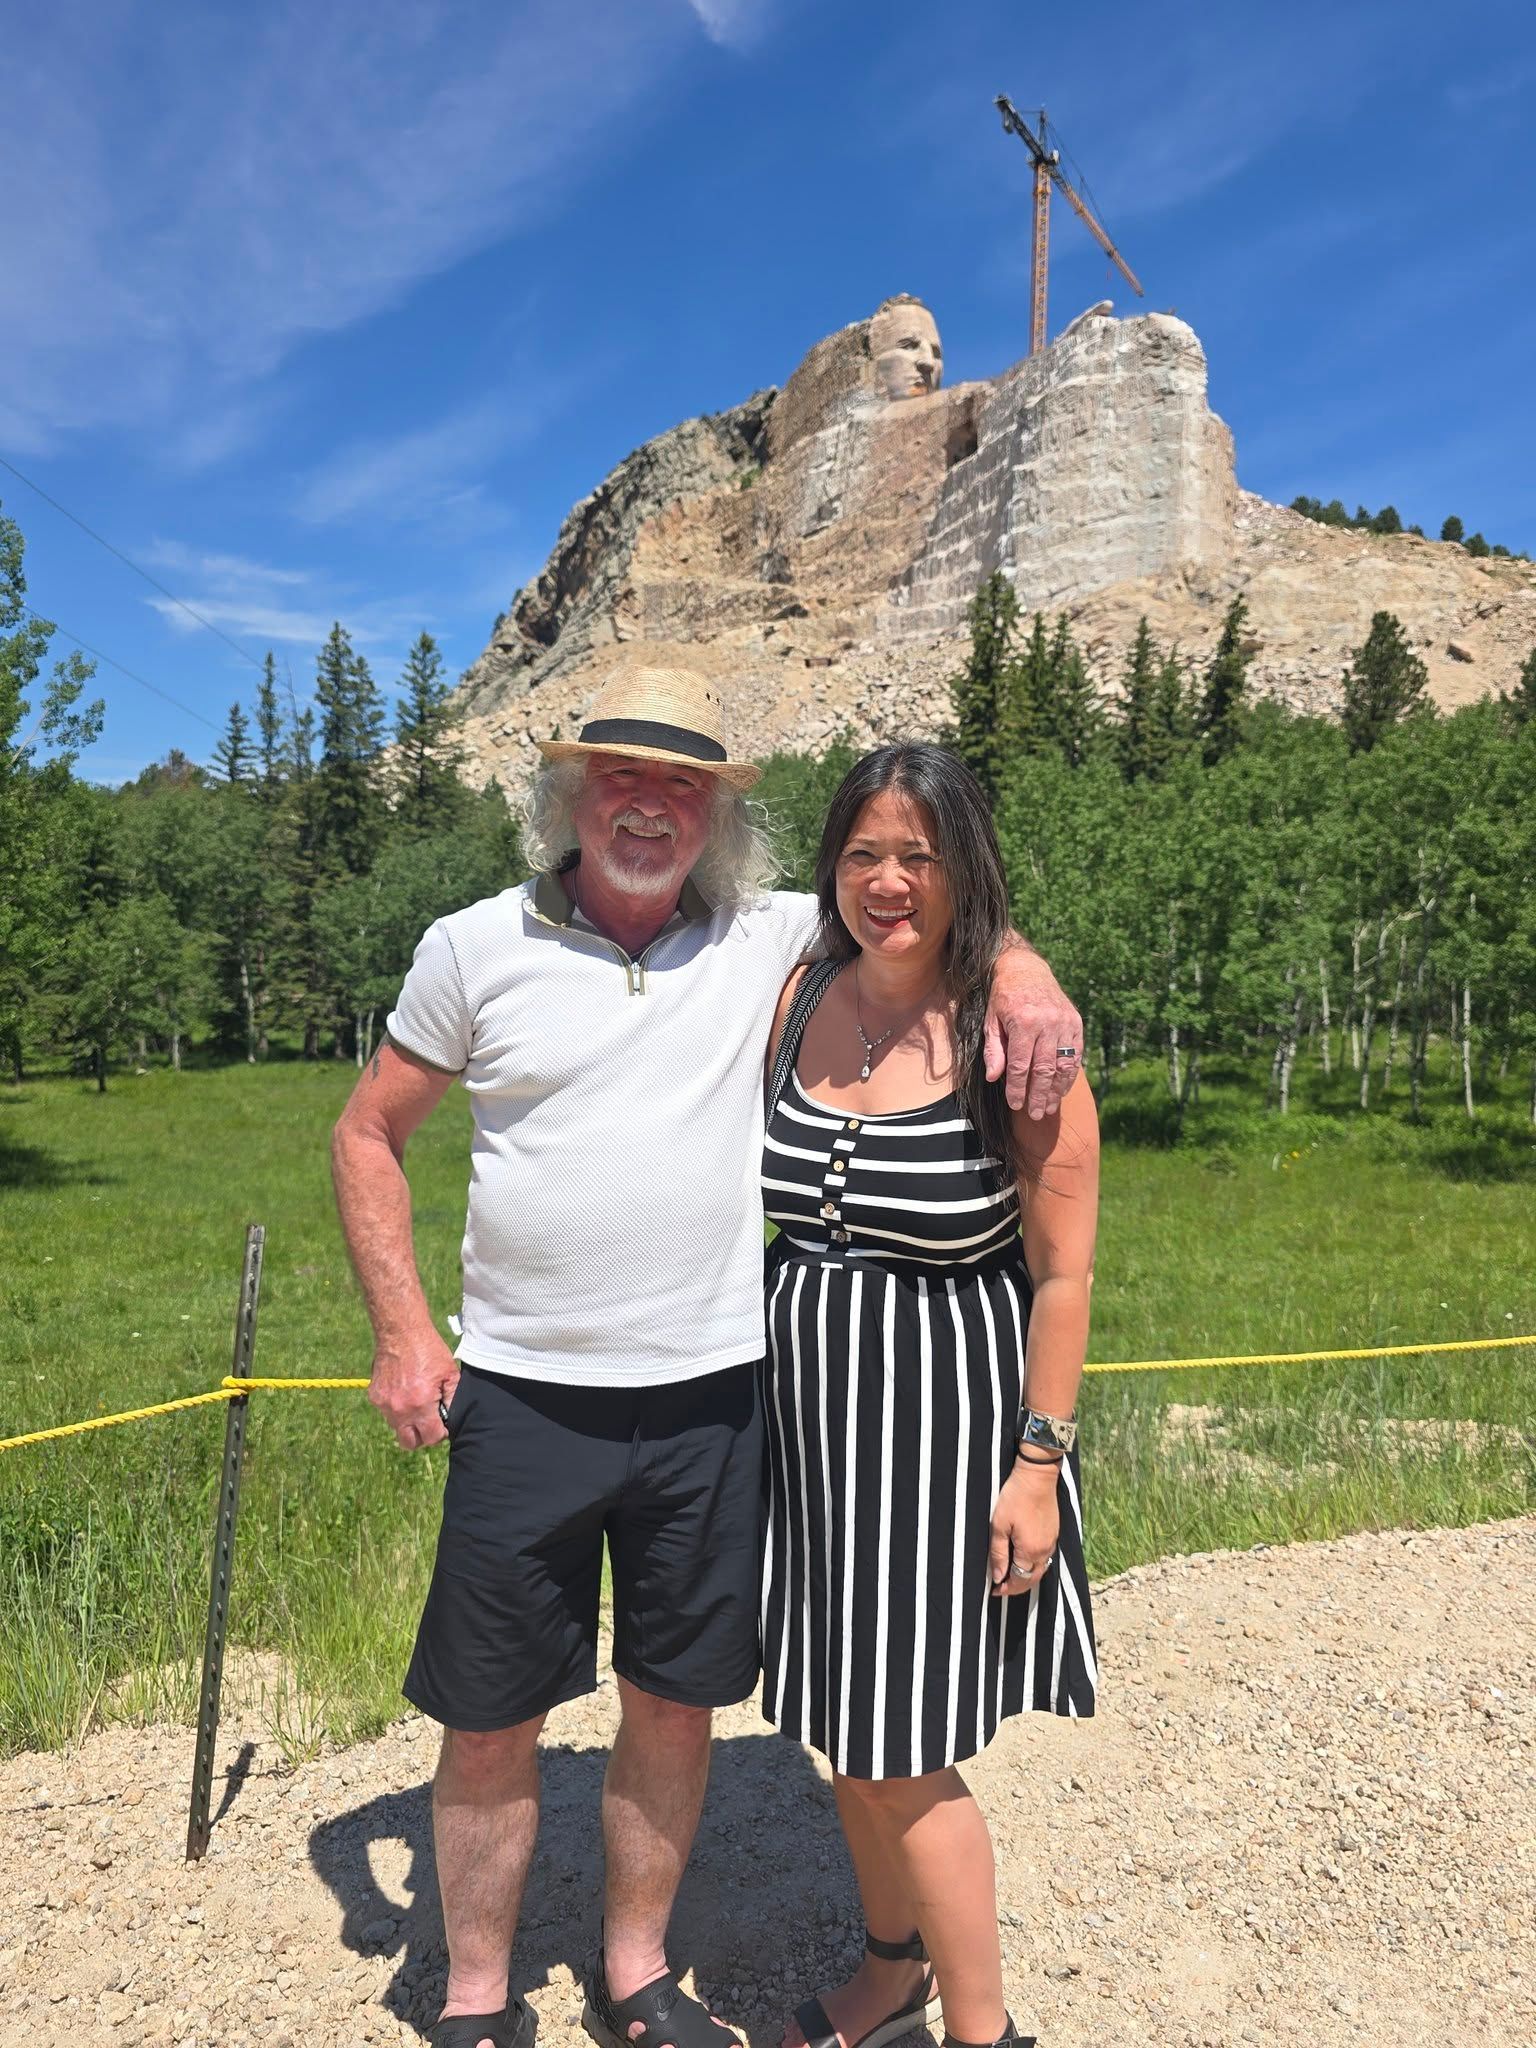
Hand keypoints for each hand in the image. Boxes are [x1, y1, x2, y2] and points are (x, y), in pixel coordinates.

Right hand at [368, 1328, 459, 1449]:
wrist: (401, 1331)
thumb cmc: (428, 1349)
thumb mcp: (450, 1373)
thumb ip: (453, 1399)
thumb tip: (451, 1419)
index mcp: (420, 1404)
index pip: (430, 1438)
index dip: (440, 1433)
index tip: (442, 1422)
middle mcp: (400, 1409)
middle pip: (409, 1443)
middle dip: (421, 1436)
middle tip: (429, 1420)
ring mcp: (384, 1404)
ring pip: (397, 1427)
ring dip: (408, 1421)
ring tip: (417, 1401)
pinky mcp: (374, 1396)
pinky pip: (387, 1412)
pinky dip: (396, 1408)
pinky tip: (404, 1391)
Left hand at [983, 944, 1083, 1118]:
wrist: (1026, 970)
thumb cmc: (1003, 998)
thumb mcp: (991, 1021)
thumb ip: (994, 1050)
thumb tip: (994, 1078)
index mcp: (1023, 1022)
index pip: (1020, 1065)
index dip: (1017, 1088)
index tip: (1015, 1105)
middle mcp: (1047, 1023)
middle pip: (1044, 1069)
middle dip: (1039, 1095)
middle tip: (1036, 1114)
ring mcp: (1065, 1023)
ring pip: (1063, 1065)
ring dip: (1057, 1090)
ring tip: (1050, 1107)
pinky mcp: (1076, 1023)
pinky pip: (1075, 1055)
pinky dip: (1069, 1075)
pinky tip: (1061, 1089)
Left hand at [989, 1460, 1061, 1595]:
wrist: (1037, 1476)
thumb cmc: (1015, 1497)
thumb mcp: (999, 1525)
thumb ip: (998, 1553)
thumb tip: (998, 1577)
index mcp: (1030, 1551)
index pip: (1019, 1580)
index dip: (1006, 1588)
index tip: (994, 1590)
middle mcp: (1044, 1551)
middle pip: (1032, 1579)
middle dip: (1017, 1587)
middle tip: (1001, 1587)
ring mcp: (1051, 1542)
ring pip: (1040, 1570)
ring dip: (1026, 1577)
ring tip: (1010, 1576)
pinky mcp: (1054, 1533)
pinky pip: (1045, 1558)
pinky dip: (1034, 1565)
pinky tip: (1023, 1560)